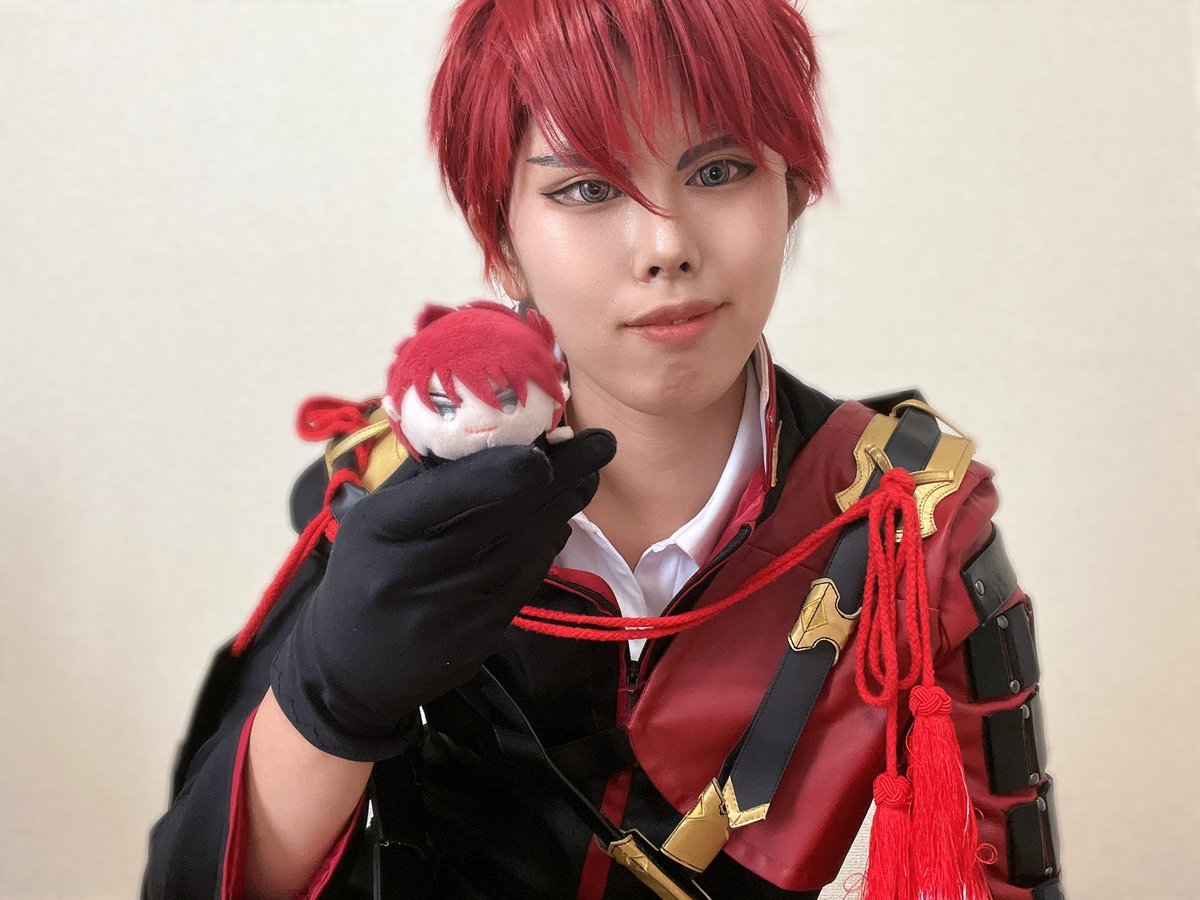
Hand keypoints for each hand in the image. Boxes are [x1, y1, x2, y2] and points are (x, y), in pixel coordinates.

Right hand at [269, 428, 616, 760]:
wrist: (346, 670)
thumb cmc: (365, 574)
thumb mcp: (374, 521)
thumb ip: (426, 480)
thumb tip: (493, 433)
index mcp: (380, 529)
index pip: (448, 494)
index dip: (500, 472)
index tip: (543, 452)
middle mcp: (412, 571)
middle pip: (498, 518)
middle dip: (558, 477)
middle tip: (601, 443)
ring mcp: (447, 611)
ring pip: (520, 551)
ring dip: (562, 509)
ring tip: (590, 475)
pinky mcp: (475, 638)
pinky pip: (522, 583)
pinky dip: (546, 548)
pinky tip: (561, 521)